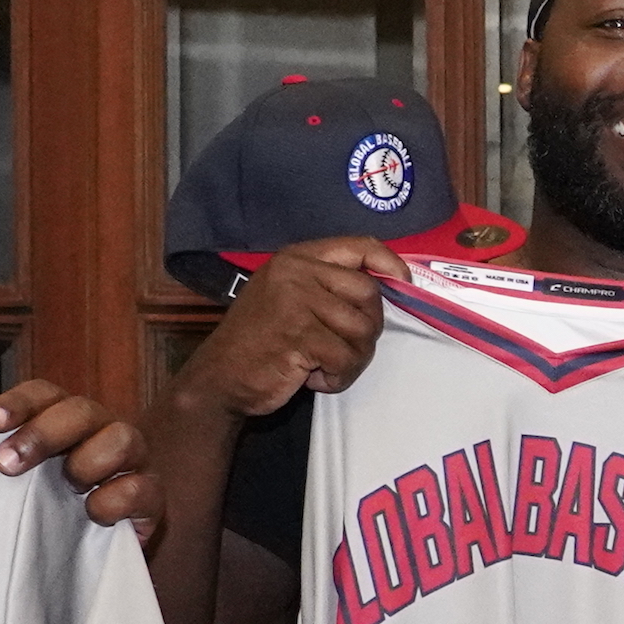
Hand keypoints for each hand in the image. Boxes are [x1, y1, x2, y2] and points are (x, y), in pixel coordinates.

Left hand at [0, 380, 155, 525]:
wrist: (95, 551)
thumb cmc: (53, 507)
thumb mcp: (25, 478)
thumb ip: (7, 457)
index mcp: (68, 419)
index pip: (45, 394)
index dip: (18, 403)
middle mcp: (103, 430)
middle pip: (81, 410)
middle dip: (42, 434)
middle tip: (7, 464)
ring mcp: (133, 461)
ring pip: (122, 439)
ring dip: (85, 463)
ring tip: (67, 488)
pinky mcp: (151, 496)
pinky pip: (139, 488)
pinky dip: (112, 500)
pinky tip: (92, 514)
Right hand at [178, 238, 391, 420]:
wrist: (219, 376)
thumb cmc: (259, 339)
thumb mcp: (288, 296)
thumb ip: (326, 284)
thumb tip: (387, 283)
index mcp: (297, 258)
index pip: (359, 246)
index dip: (389, 263)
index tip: (404, 283)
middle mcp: (296, 272)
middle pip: (369, 293)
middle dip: (368, 329)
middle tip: (344, 348)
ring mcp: (296, 302)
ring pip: (362, 330)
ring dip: (352, 359)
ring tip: (325, 366)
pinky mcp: (299, 335)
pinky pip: (346, 358)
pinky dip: (337, 377)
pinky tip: (312, 378)